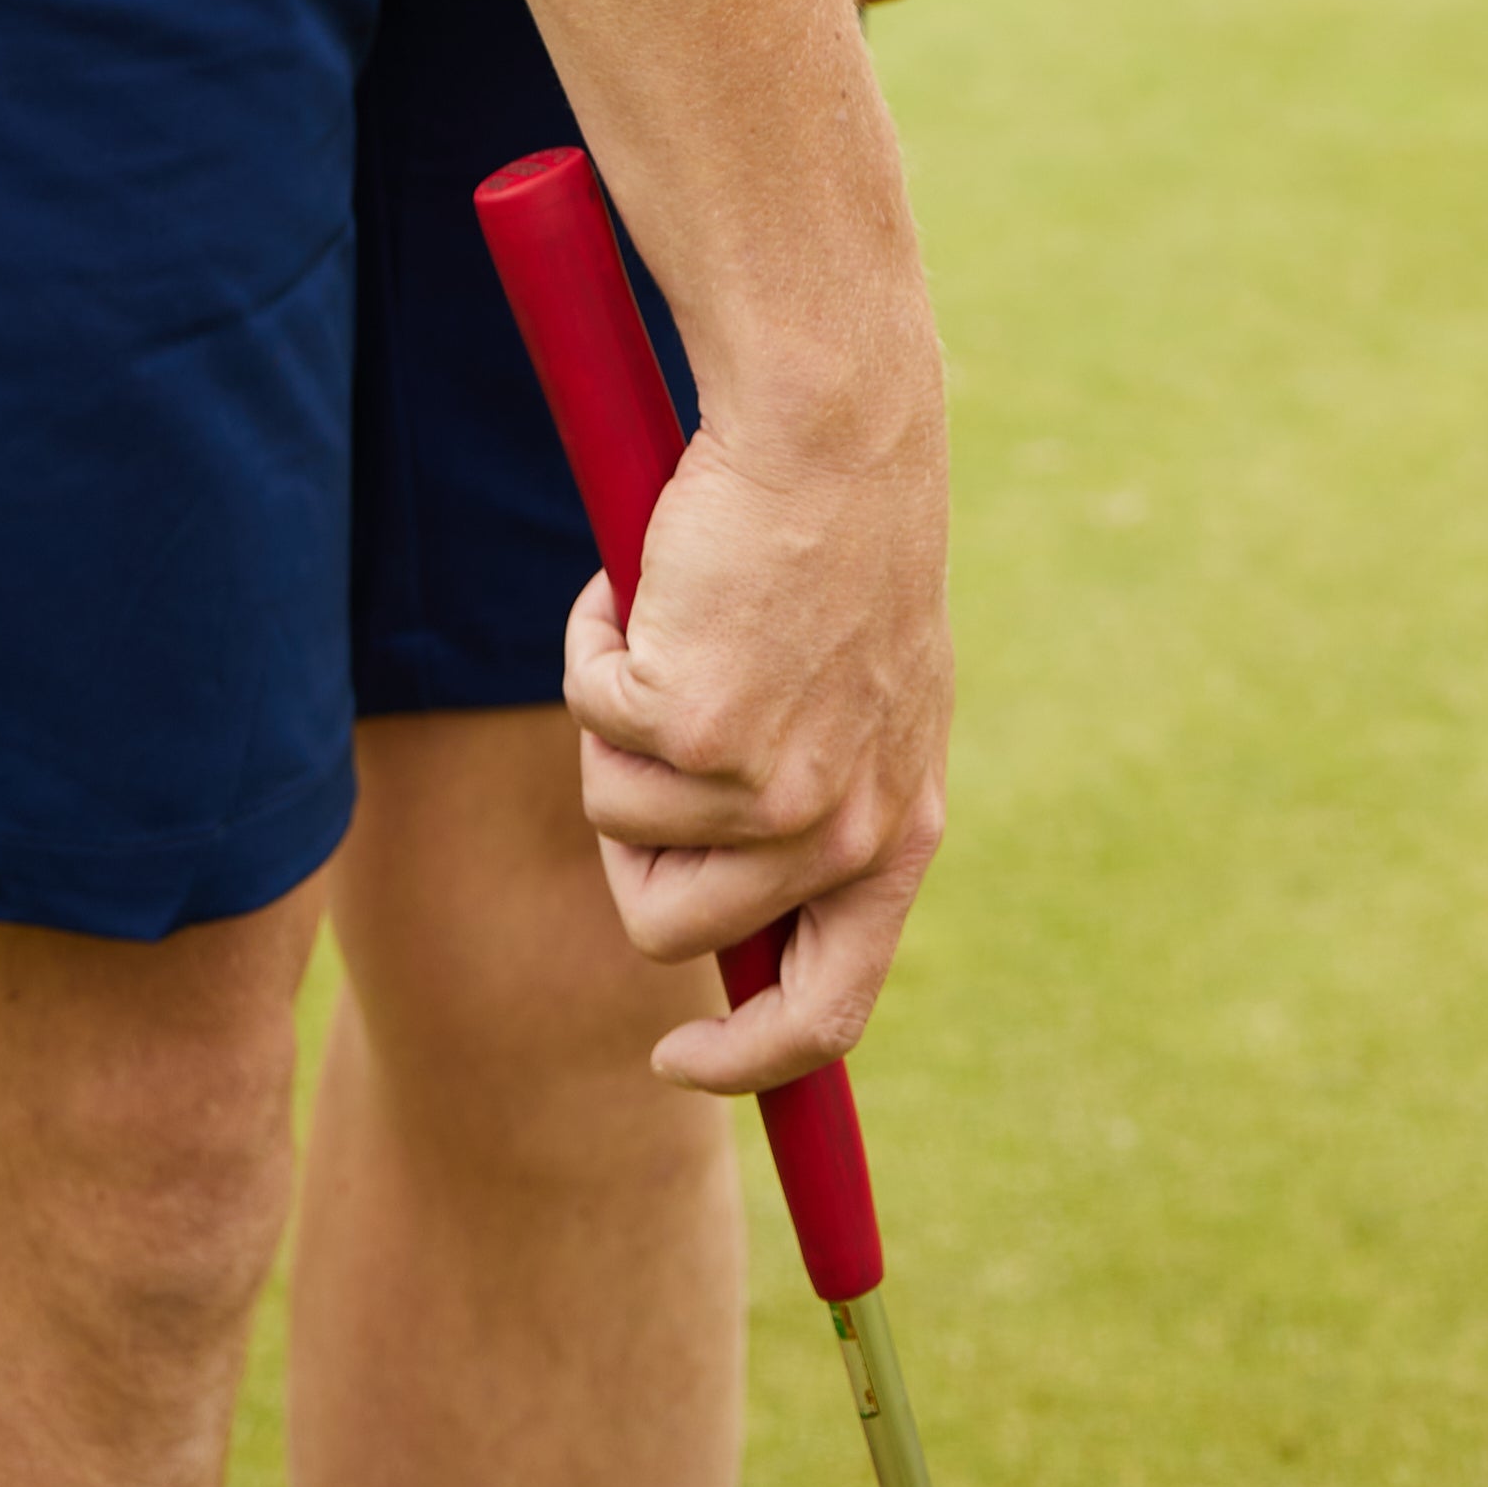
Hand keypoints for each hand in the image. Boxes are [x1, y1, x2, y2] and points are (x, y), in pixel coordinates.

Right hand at [563, 375, 952, 1092]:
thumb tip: (725, 925)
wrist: (832, 424)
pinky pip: (589, 716)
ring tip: (676, 614)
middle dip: (631, 836)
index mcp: (899, 832)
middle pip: (670, 927)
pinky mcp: (692, 725)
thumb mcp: (865, 702)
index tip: (678, 1061)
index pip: (827, 1013)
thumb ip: (816, 809)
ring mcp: (765, 788)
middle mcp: (839, 830)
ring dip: (616, 717)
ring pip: (616, 819)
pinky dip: (595, 642)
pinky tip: (651, 574)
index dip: (744, 1060)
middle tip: (648, 721)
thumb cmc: (840, 545)